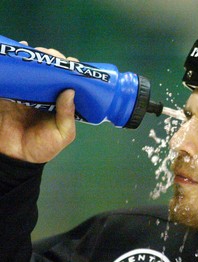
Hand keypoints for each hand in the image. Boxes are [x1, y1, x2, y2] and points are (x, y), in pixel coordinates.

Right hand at [0, 45, 76, 162]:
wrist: (15, 157)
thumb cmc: (43, 147)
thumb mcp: (63, 134)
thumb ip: (67, 115)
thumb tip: (71, 91)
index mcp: (60, 103)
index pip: (67, 82)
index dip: (71, 71)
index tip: (71, 64)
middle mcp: (44, 94)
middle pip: (49, 71)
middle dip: (52, 60)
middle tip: (51, 55)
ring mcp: (26, 92)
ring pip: (32, 70)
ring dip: (35, 58)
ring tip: (37, 52)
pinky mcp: (9, 93)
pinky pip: (12, 75)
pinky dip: (14, 63)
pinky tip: (18, 52)